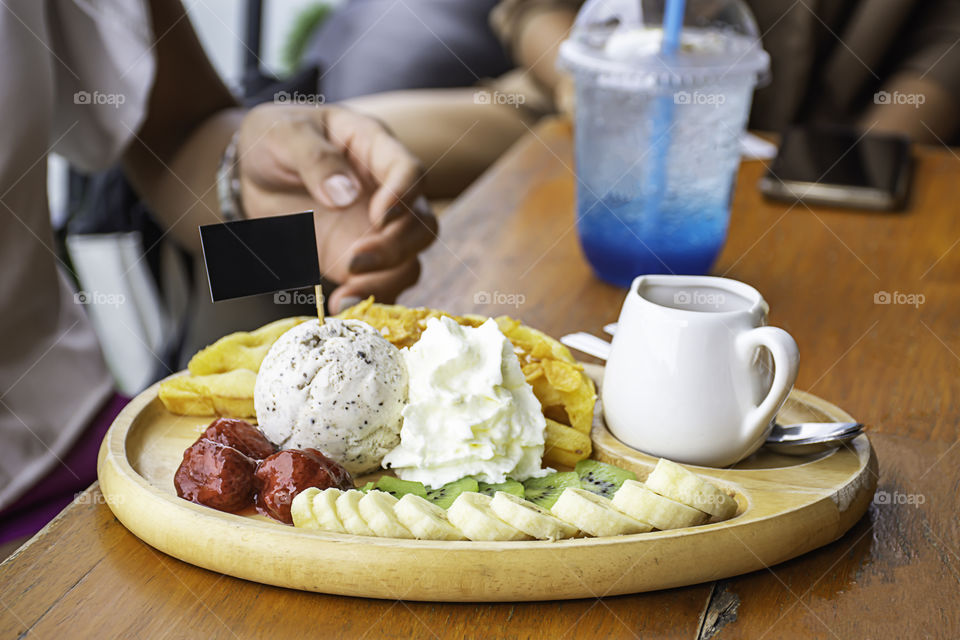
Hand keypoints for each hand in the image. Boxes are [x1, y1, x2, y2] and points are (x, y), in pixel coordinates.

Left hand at [235, 103, 437, 310]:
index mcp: (375, 148)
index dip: (402, 196)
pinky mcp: (360, 259)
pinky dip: (367, 298)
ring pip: (409, 261)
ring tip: (345, 296)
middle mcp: (386, 192)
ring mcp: (377, 229)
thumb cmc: (273, 139)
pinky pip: (381, 284)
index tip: (377, 217)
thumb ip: (315, 158)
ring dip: (385, 282)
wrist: (252, 172)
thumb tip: (345, 194)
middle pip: (421, 225)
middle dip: (395, 248)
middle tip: (353, 262)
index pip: (410, 172)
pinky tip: (339, 304)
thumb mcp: (283, 133)